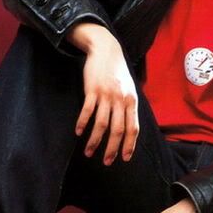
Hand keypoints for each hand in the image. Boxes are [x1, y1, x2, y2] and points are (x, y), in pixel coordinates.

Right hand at [67, 23, 138, 164]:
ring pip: (101, 124)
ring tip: (88, 152)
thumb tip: (130, 127)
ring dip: (94, 141)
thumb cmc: (117, 71)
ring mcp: (106, 95)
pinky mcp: (92, 90)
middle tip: (107, 162)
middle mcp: (120, 99)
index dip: (129, 145)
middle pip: (117, 130)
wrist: (106, 50)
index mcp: (131, 101)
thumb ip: (129, 106)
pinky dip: (83, 123)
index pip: (133, 128)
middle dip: (112, 149)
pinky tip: (79, 132)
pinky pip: (87, 111)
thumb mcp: (129, 88)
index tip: (124, 158)